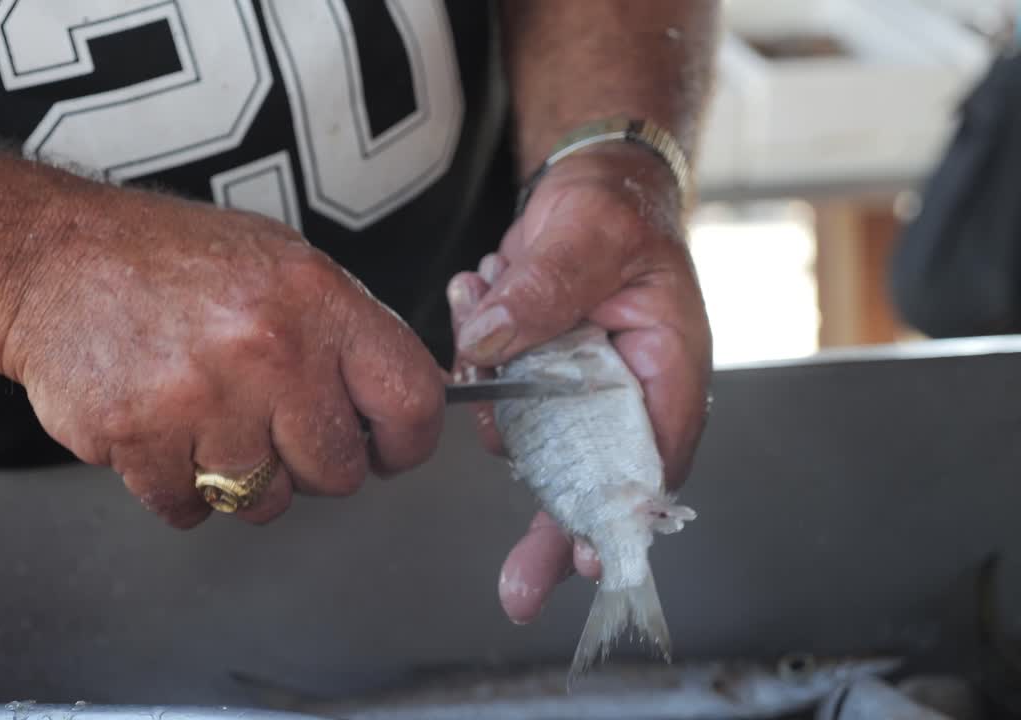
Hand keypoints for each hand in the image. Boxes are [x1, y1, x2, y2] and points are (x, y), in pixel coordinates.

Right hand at [0, 188, 445, 527]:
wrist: (51, 259)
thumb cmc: (168, 261)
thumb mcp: (278, 261)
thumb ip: (341, 330)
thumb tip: (399, 402)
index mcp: (315, 298)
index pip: (411, 398)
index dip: (406, 440)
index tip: (387, 449)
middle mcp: (268, 348)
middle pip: (339, 471)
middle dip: (312, 462)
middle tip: (274, 425)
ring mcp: (201, 398)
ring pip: (265, 502)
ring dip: (242, 478)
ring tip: (209, 419)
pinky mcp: (139, 440)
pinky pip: (192, 510)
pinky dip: (180, 488)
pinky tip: (165, 433)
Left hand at [447, 144, 711, 623]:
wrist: (588, 185)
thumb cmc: (614, 208)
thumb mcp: (586, 235)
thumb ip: (542, 289)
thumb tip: (490, 343)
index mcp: (665, 364)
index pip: (653, 453)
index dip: (623, 508)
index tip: (588, 553)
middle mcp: (623, 388)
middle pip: (594, 478)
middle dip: (557, 528)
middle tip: (522, 588)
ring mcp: (577, 388)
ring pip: (533, 440)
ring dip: (491, 397)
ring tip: (484, 306)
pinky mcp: (539, 377)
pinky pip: (499, 398)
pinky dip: (476, 364)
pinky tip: (478, 302)